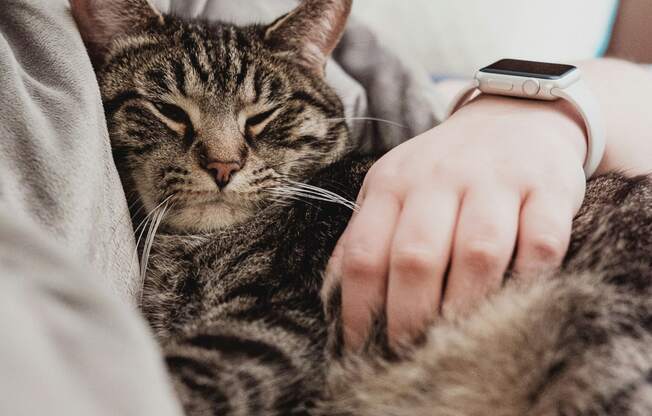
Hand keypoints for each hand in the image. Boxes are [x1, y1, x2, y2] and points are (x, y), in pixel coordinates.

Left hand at [326, 95, 587, 349]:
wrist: (515, 114)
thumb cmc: (445, 168)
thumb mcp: (394, 188)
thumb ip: (365, 235)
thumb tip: (334, 298)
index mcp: (393, 183)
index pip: (364, 253)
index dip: (358, 309)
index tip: (360, 347)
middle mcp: (440, 178)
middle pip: (416, 257)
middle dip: (409, 316)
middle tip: (410, 353)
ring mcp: (497, 180)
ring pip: (478, 252)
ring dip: (466, 306)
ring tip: (458, 341)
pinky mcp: (548, 188)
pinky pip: (541, 242)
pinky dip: (529, 278)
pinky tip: (516, 301)